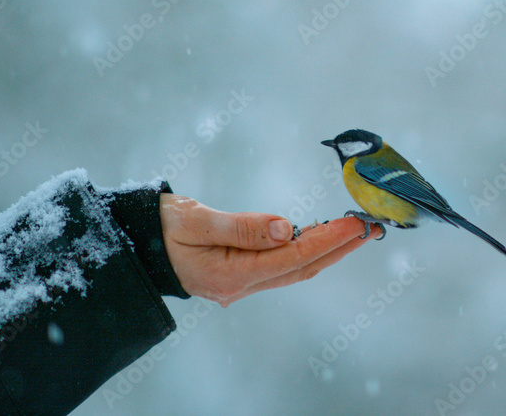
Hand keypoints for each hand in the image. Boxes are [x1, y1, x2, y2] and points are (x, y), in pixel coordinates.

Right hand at [159, 193, 382, 305]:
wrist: (134, 244)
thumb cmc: (159, 227)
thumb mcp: (195, 219)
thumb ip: (241, 226)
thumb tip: (285, 228)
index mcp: (229, 274)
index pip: (292, 257)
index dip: (327, 240)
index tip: (355, 223)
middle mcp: (239, 286)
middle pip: (301, 268)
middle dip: (338, 247)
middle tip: (371, 227)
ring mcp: (240, 284)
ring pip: (294, 269)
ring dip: (326, 250)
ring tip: (356, 231)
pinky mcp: (240, 275)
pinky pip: (281, 266)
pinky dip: (305, 251)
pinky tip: (321, 237)